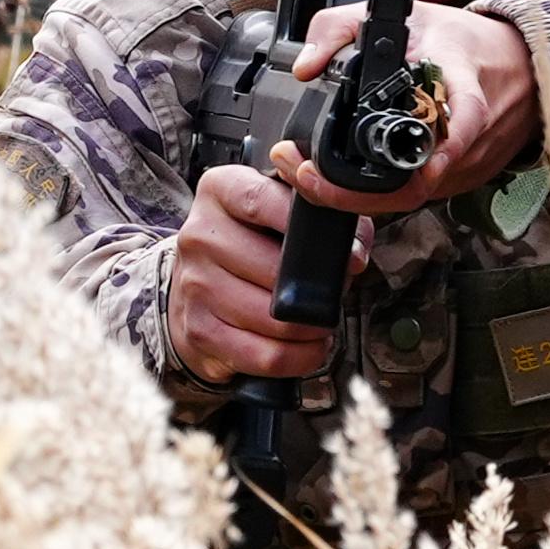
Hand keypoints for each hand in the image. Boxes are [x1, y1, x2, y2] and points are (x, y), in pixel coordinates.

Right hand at [164, 162, 328, 384]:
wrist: (194, 284)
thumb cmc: (251, 241)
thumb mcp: (279, 208)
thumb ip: (321, 211)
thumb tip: (354, 252)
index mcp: (220, 191)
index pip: (262, 202)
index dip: (306, 227)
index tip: (341, 248)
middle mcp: (200, 235)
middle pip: (276, 270)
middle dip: (318, 288)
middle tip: (335, 291)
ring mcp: (195, 285)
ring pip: (276, 319)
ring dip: (313, 327)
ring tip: (321, 320)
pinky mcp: (199, 331)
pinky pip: (266, 355)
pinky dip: (300, 357)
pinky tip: (307, 346)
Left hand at [283, 0, 536, 211]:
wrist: (514, 64)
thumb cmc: (460, 40)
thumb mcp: (402, 15)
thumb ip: (341, 28)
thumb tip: (306, 69)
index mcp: (461, 84)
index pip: (464, 120)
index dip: (444, 151)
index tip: (417, 168)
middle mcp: (470, 132)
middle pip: (423, 180)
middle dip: (360, 192)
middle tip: (308, 176)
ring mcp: (467, 161)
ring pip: (414, 194)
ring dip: (358, 195)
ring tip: (311, 175)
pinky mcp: (462, 178)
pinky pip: (418, 194)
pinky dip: (379, 193)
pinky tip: (346, 179)